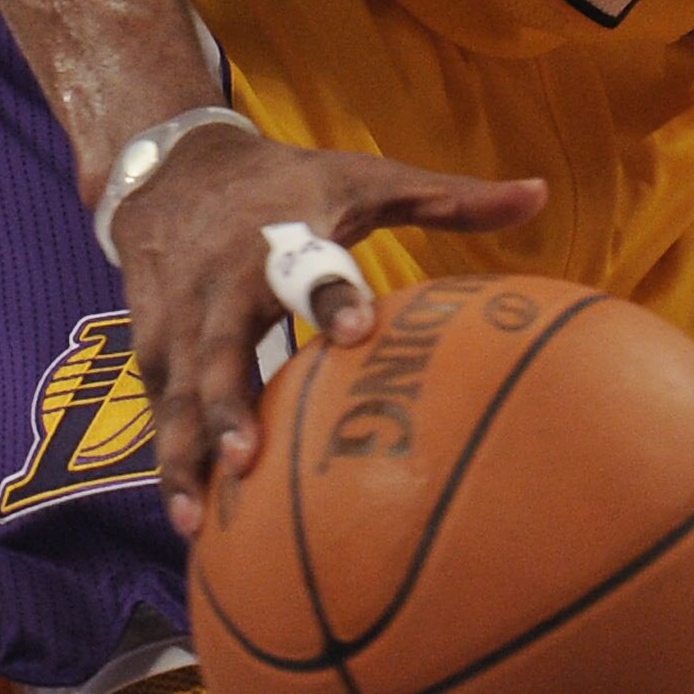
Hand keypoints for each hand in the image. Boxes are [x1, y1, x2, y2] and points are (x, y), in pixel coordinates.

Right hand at [111, 121, 545, 535]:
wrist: (174, 169)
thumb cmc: (291, 183)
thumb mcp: (367, 177)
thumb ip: (451, 198)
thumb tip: (543, 195)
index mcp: (282, 235)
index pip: (309, 265)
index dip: (332, 295)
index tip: (359, 332)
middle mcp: (223, 282)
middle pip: (220, 347)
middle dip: (228, 404)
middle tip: (248, 460)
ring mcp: (179, 320)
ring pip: (177, 393)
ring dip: (183, 455)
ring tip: (201, 524)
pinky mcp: (150, 349)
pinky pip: (160, 410)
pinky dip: (169, 463)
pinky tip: (190, 520)